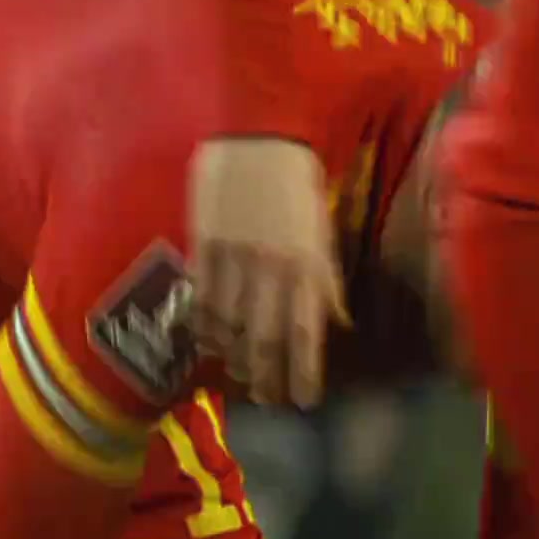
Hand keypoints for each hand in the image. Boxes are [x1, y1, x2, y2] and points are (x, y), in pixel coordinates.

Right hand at [188, 137, 346, 405]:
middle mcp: (272, 267)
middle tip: (267, 399)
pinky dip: (204, 327)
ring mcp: (235, 257)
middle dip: (266, 376)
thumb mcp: (323, 233)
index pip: (306, 332)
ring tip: (238, 376)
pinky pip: (201, 299)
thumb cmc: (299, 185)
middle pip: (265, 338)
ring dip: (233, 358)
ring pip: (229, 324)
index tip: (303, 401)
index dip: (304, 372)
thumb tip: (338, 324)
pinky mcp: (204, 244)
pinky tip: (207, 344)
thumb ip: (326, 281)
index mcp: (308, 263)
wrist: (258, 138)